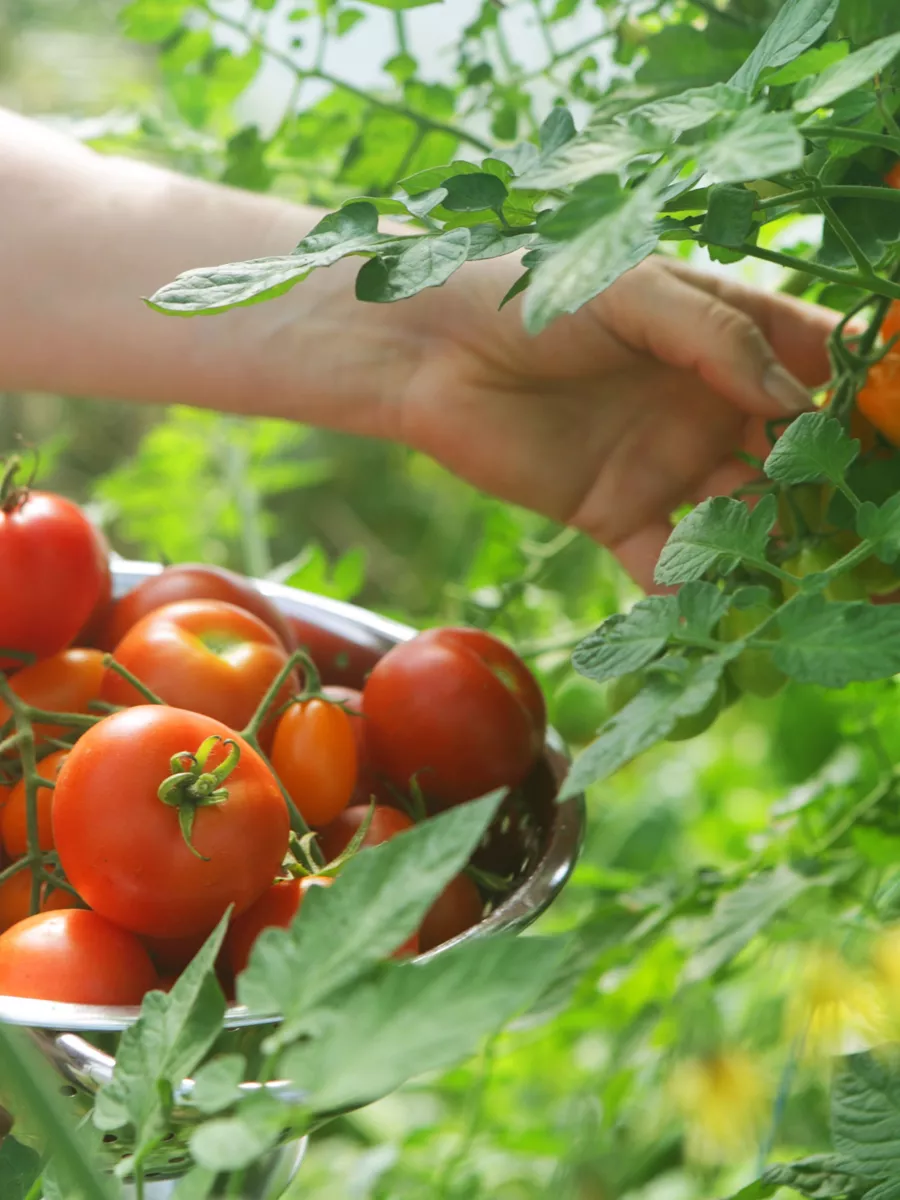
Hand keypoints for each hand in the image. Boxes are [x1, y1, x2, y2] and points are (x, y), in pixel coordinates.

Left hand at [393, 254, 836, 590]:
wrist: (430, 350)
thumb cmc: (530, 291)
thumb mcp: (631, 291)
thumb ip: (715, 337)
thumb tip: (795, 397)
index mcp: (722, 336)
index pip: (814, 365)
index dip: (860, 397)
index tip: (894, 435)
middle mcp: (706, 404)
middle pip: (791, 454)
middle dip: (833, 491)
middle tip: (871, 533)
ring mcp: (665, 462)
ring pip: (742, 515)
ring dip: (777, 548)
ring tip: (816, 584)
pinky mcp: (614, 512)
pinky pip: (665, 563)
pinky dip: (693, 593)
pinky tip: (725, 621)